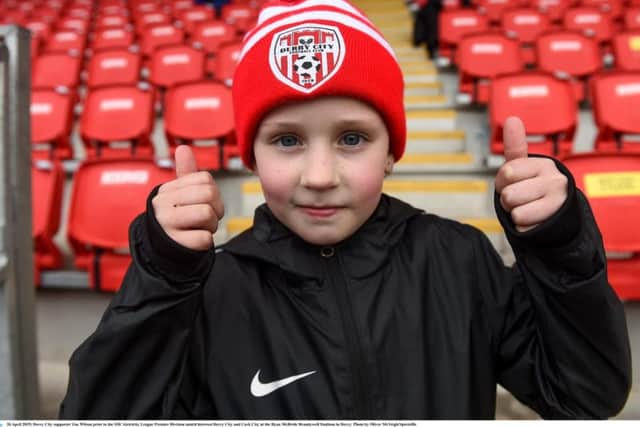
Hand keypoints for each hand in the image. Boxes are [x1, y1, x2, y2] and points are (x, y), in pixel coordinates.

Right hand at [152, 145, 224, 249]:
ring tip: (200, 229)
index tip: (205, 204)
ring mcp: (166, 224)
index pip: (205, 179)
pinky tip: (194, 240)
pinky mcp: (175, 244)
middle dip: (215, 209)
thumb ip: (185, 173)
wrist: (162, 251)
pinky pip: (205, 238)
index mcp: (167, 189)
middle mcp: (162, 204)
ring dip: (211, 226)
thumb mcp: (179, 195)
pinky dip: (206, 241)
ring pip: (207, 215)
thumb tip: (183, 148)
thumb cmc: (177, 220)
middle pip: (208, 194)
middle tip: (206, 219)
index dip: (214, 193)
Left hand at [494, 116, 567, 231]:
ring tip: (528, 208)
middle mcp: (555, 180)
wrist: (556, 214)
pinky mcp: (555, 221)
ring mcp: (557, 201)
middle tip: (522, 198)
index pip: (507, 172)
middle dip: (508, 200)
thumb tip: (512, 119)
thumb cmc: (533, 187)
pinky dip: (523, 227)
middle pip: (509, 195)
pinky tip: (535, 220)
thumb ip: (516, 145)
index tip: (513, 181)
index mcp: (543, 163)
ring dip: (515, 214)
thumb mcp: (523, 166)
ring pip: (516, 212)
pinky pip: (522, 227)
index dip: (503, 182)